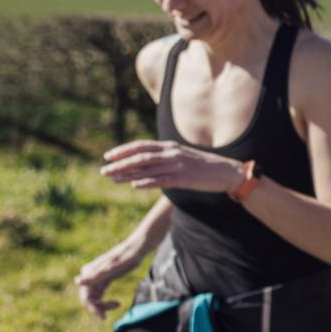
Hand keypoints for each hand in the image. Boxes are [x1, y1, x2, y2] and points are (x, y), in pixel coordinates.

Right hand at [74, 244, 142, 319]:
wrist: (137, 249)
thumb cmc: (127, 258)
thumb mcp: (114, 269)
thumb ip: (96, 276)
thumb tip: (77, 282)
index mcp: (89, 273)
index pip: (85, 297)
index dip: (92, 309)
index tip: (103, 317)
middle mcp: (89, 275)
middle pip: (88, 298)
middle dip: (97, 308)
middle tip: (108, 315)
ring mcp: (95, 277)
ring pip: (93, 297)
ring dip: (101, 305)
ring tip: (116, 305)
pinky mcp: (102, 279)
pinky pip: (99, 294)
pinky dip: (104, 301)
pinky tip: (116, 303)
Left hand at [101, 140, 244, 194]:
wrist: (227, 172)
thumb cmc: (203, 167)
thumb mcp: (183, 157)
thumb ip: (165, 158)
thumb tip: (146, 162)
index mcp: (170, 147)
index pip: (141, 146)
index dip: (123, 151)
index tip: (107, 156)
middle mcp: (172, 154)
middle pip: (140, 157)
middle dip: (120, 164)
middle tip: (103, 170)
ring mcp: (178, 166)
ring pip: (147, 168)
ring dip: (128, 174)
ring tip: (112, 179)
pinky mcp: (184, 178)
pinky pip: (162, 180)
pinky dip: (147, 182)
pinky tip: (135, 186)